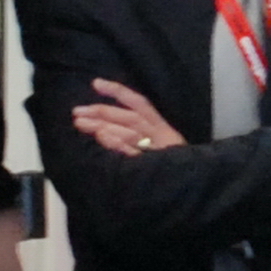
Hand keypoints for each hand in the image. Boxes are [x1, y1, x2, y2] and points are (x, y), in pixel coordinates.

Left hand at [70, 78, 184, 157]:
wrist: (194, 186)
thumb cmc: (175, 168)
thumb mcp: (162, 147)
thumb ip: (139, 135)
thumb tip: (107, 127)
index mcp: (162, 127)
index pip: (138, 103)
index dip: (117, 91)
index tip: (96, 84)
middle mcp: (159, 134)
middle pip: (127, 117)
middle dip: (100, 112)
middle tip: (77, 112)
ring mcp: (156, 149)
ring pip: (128, 131)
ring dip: (102, 125)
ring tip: (81, 123)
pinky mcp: (153, 165)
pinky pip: (132, 151)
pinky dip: (117, 143)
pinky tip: (101, 137)